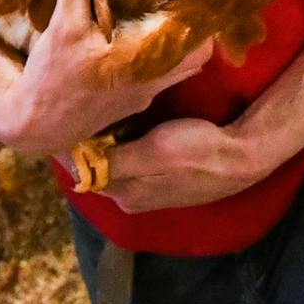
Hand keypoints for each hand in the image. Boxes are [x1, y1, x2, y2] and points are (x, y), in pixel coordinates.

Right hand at [0, 0, 213, 156]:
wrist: (36, 126)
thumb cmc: (50, 75)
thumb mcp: (63, 25)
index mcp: (142, 64)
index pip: (197, 46)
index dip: (206, 20)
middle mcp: (151, 83)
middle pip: (197, 57)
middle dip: (199, 30)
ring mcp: (144, 97)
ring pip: (181, 69)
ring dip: (182, 45)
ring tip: (177, 15)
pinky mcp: (133, 104)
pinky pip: (162, 79)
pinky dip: (164, 59)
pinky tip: (150, 40)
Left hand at [82, 116, 277, 213]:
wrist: (241, 156)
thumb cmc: (197, 150)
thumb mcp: (153, 152)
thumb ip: (115, 162)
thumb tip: (75, 168)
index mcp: (124, 193)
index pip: (81, 171)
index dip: (70, 145)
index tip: (63, 116)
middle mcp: (130, 196)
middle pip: (95, 168)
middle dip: (85, 143)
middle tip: (77, 106)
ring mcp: (146, 189)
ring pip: (112, 163)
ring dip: (103, 142)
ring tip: (96, 109)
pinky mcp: (159, 180)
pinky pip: (129, 161)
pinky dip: (121, 143)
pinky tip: (123, 121)